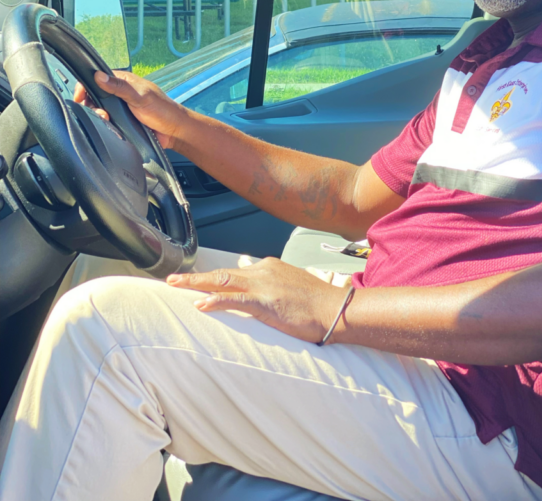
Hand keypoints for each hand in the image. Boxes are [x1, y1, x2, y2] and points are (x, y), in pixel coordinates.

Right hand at [74, 70, 186, 150]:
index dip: (85, 86)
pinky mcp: (120, 122)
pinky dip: (103, 124)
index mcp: (124, 81)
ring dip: (97, 115)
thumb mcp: (140, 97)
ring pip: (98, 110)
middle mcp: (119, 93)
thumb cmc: (162, 110)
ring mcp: (119, 108)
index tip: (79, 96)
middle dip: (90, 104)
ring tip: (106, 119)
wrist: (172, 132)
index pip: (98, 78)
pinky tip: (108, 126)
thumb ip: (119, 87)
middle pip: (94, 96)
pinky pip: (105, 122)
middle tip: (99, 112)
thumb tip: (98, 76)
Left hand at [167, 257, 346, 343]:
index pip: (233, 272)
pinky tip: (201, 304)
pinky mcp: (266, 302)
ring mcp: (263, 285)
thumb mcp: (291, 286)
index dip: (211, 278)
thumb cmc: (317, 303)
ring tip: (175, 286)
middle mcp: (263, 271)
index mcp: (268, 267)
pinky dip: (215, 301)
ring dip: (196, 284)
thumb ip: (272, 286)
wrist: (335, 309)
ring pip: (222, 282)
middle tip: (171, 280)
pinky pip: (235, 300)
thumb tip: (257, 290)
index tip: (194, 282)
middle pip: (221, 274)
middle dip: (194, 278)